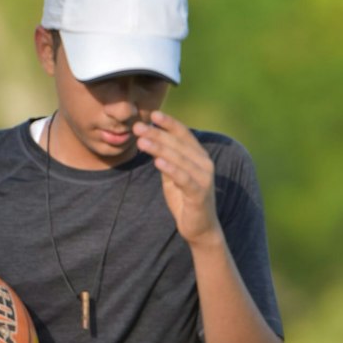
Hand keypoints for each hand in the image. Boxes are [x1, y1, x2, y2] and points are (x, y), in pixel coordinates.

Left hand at [133, 111, 219, 246]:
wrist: (199, 228)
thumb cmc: (184, 198)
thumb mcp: (171, 175)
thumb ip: (165, 157)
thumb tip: (149, 138)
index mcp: (198, 156)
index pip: (183, 134)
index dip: (169, 123)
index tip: (152, 114)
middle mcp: (204, 163)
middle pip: (178, 144)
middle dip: (157, 134)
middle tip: (138, 127)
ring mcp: (204, 178)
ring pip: (179, 159)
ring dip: (159, 148)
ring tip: (142, 141)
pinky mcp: (199, 193)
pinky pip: (184, 178)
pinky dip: (171, 169)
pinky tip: (157, 162)